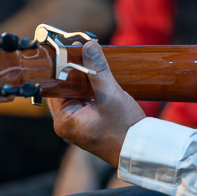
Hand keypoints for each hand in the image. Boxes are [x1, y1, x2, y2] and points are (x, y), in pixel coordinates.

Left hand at [48, 41, 144, 167]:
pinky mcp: (89, 124)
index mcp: (64, 121)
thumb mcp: (110, 95)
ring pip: (76, 94)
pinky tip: (100, 77)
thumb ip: (97, 69)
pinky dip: (90, 89)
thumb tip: (89, 46)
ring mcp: (78, 125)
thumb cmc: (124, 129)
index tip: (72, 49)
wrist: (141, 150)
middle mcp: (67, 125)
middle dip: (75, 71)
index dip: (63, 66)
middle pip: (65, 89)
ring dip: (84, 79)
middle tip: (85, 51)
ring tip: (94, 61)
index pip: (55, 87)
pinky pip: (85, 101)